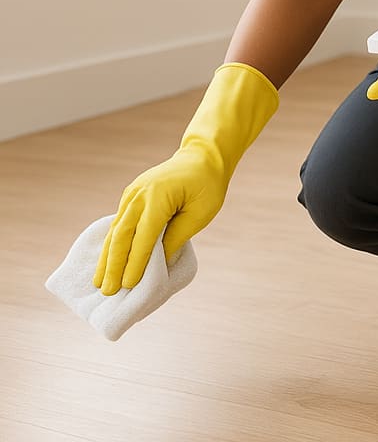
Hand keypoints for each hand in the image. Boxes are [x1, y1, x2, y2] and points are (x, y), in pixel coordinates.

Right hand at [93, 62, 278, 294]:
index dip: (135, 262)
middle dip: (114, 265)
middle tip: (108, 292)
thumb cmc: (207, 185)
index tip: (128, 285)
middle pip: (122, 235)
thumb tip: (158, 263)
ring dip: (107, 258)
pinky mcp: (131, 196)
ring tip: (99, 283)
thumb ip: (177, 236)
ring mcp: (132, 194)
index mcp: (159, 196)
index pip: (144, 236)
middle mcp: (139, 194)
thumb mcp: (201, 212)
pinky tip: (106, 262)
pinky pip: (119, 223)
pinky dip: (112, 244)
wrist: (202, 156)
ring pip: (116, 230)